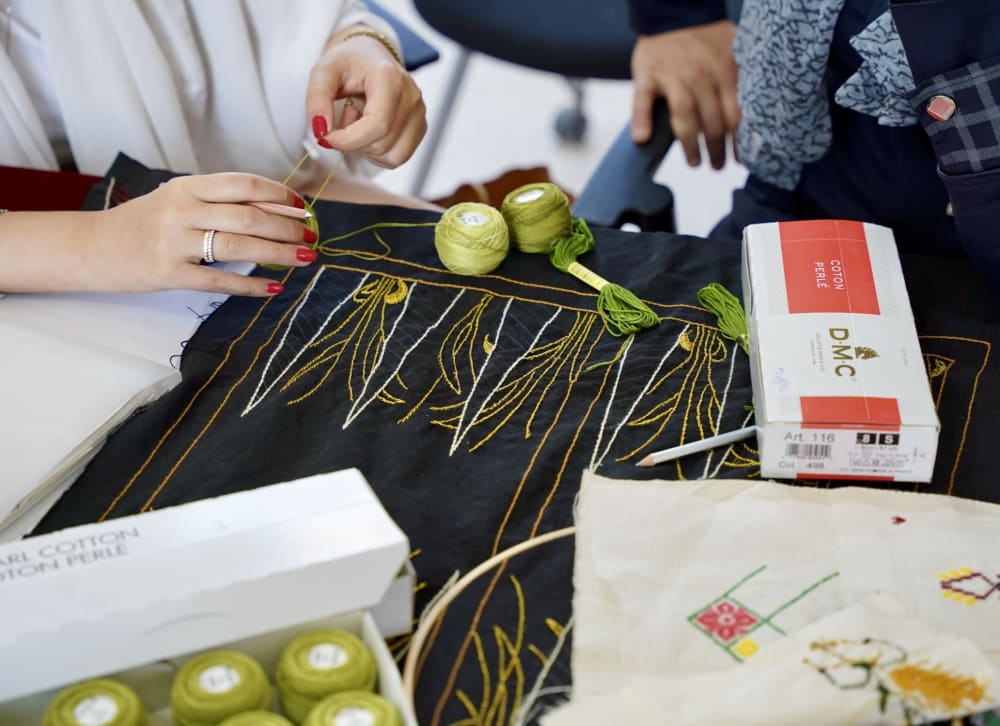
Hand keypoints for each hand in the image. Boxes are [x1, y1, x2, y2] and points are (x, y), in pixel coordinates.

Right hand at [83, 173, 316, 295]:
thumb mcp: (176, 200)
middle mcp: (181, 210)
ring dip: (278, 253)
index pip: (243, 185)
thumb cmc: (142, 223)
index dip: (278, 194)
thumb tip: (273, 208)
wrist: (92, 248)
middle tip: (311, 236)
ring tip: (304, 258)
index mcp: (187, 187)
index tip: (302, 206)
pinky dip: (251, 285)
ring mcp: (174, 242)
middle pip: (248, 216)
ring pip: (238, 247)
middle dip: (287, 227)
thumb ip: (217, 202)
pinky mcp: (169, 274)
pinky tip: (274, 288)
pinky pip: (219, 281)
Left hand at [306, 27, 426, 167]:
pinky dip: (378, 152)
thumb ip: (317, 100)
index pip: (377, 124)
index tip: (327, 137)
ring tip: (360, 121)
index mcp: (390, 78)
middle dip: (354, 141)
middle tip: (346, 115)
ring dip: (366, 147)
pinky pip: (397, 157)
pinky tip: (371, 131)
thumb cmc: (349, 63)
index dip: (349, 140)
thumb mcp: (323, 72)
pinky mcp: (420, 128)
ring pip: (390, 156)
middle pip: (381, 144)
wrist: (371, 58)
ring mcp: (419, 114)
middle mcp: (411, 97)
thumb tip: (322, 131)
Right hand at [630, 20, 739, 169]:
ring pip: (684, 116)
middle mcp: (701, 76)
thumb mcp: (732, 52)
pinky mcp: (647, 76)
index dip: (738, 141)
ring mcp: (673, 76)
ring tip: (694, 162)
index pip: (735, 114)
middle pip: (712, 121)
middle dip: (716, 149)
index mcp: (724, 72)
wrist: (673, 12)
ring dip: (689, 145)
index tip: (739, 159)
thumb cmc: (705, 40)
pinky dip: (642, 119)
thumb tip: (753, 115)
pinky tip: (642, 138)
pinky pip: (643, 100)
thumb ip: (740, 81)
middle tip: (717, 166)